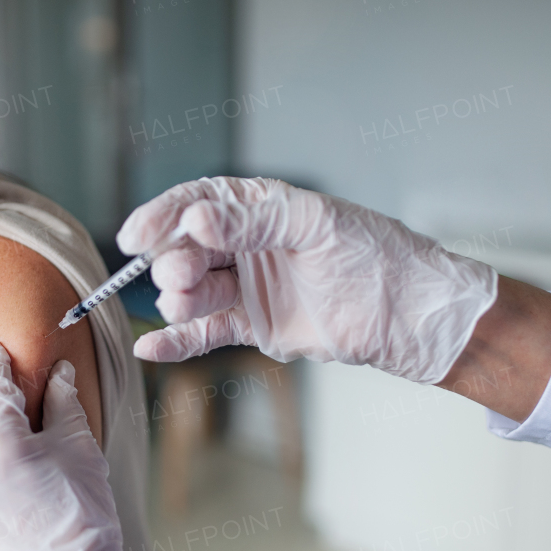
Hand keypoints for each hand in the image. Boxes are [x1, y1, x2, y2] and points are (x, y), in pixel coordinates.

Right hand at [118, 177, 498, 382]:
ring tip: (184, 304)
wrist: (413, 317)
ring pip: (194, 291)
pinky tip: (150, 348)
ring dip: (178, 298)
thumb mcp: (315, 226)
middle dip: (175, 261)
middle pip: (189, 248)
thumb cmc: (377, 257)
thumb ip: (252, 223)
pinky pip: (207, 333)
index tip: (137, 235)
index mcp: (263, 208)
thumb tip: (196, 222)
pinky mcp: (256, 327)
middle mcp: (251, 245)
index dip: (164, 215)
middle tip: (180, 276)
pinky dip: (178, 342)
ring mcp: (251, 287)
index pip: (200, 202)